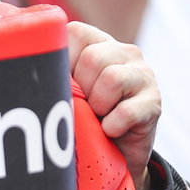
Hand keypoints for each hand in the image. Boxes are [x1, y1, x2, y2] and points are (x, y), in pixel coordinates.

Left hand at [66, 21, 158, 189]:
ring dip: (98, 106)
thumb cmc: (85, 118)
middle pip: (93, 58)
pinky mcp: (154, 102)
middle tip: (84, 106)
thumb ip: (56, 76)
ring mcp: (143, 74)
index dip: (63, 61)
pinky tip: (110, 130)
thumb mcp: (67, 92)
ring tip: (98, 117)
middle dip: (81, 89)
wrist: (116, 155)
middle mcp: (124, 52)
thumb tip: (35, 74)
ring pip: (112, 79)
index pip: (75, 33)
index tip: (63, 85)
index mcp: (98, 43)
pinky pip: (126, 111)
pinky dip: (112, 126)